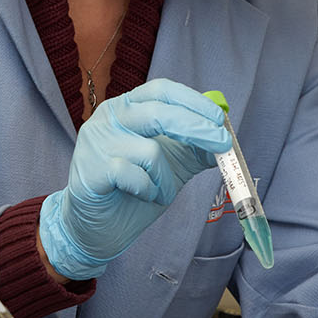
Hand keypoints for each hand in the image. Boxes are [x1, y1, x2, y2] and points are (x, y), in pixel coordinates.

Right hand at [39, 79, 230, 279]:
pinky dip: (149, 191)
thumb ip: (194, 148)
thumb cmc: (134, 189)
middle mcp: (109, 117)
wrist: (97, 226)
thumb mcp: (171, 164)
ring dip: (167, 178)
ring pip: (151, 152)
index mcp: (127, 107)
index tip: (219, 118)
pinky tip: (141, 196)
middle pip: (158, 112)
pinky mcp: (92, 169)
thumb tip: (226, 138)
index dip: (193, 101)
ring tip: (161, 191)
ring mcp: (97, 142)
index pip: (161, 90)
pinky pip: (136, 177)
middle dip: (196, 128)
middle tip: (222, 144)